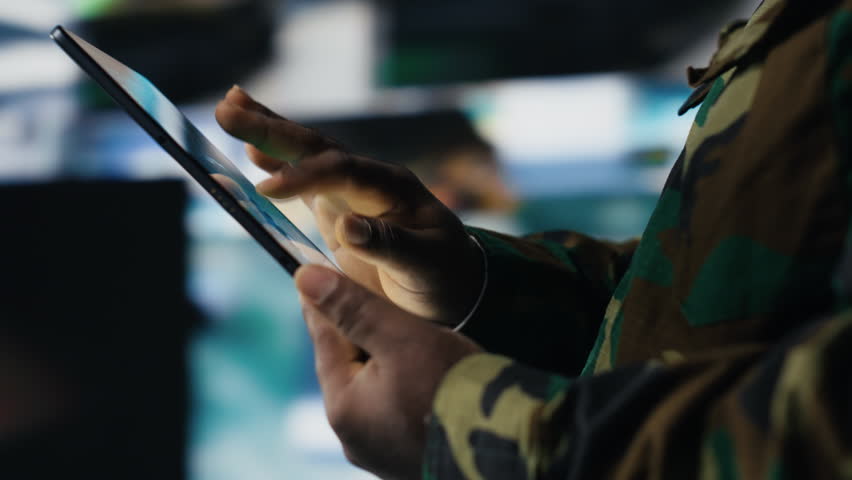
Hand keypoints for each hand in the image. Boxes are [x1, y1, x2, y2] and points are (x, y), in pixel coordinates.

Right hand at [215, 86, 483, 324]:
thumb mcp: (425, 264)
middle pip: (318, 148)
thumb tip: (345, 226)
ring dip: (270, 133)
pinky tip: (251, 153)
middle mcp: (370, 180)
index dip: (304, 176)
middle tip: (228, 108)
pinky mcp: (339, 209)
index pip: (343, 171)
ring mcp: (353, 192)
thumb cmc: (444, 276)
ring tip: (230, 107)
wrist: (453, 284)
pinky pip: (303, 182)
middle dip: (273, 129)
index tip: (266, 190)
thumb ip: (388, 245)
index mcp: (393, 187)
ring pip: (307, 155)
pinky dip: (277, 165)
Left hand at [295, 264, 480, 479]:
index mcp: (343, 407)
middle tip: (359, 300)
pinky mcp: (410, 458)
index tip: (312, 276)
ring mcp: (382, 453)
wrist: (507, 443)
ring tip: (396, 336)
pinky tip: (421, 377)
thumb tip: (304, 278)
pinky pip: (396, 411)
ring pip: (372, 391)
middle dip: (356, 334)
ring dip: (382, 363)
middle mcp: (354, 437)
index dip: (322, 303)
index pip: (324, 338)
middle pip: (348, 367)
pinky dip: (403, 389)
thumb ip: (353, 308)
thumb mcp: (400, 337)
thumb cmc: (451, 387)